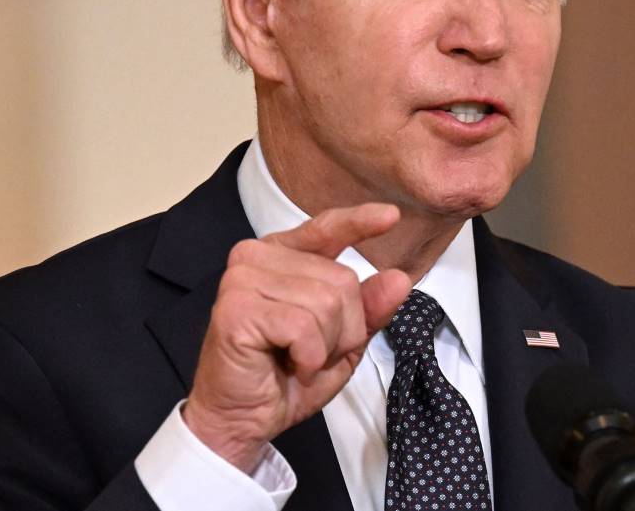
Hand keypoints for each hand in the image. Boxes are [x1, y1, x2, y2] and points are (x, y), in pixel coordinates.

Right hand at [182, 203, 411, 471]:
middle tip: (311, 353)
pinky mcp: (236, 308)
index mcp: (281, 257)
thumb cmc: (283, 378)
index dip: (359, 222)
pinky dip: (308, 356)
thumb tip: (398, 279)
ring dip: (325, 346)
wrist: (242, 419)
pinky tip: (289, 365)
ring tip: (298, 360)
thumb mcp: (341, 342)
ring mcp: (242, 279)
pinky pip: (303, 326)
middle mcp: (257, 258)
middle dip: (343, 330)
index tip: (390, 216)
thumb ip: (368, 309)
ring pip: (326, 302)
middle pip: (341, 280)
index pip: (325, 229)